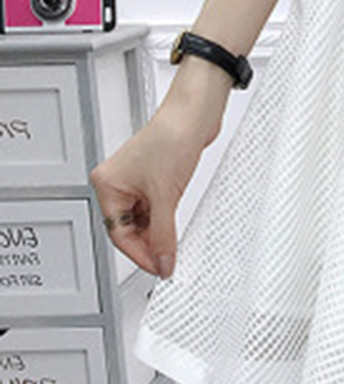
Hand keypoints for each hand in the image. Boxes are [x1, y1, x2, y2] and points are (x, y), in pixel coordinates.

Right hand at [88, 109, 209, 279]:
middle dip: (148, 246)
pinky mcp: (156, 178)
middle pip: (129, 228)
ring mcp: (137, 180)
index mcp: (108, 184)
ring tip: (173, 248)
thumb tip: (163, 260)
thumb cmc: (172, 138)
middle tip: (167, 262)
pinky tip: (175, 231)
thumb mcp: (166, 196)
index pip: (118, 233)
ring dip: (158, 235)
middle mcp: (118, 183)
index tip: (158, 268)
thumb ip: (164, 234)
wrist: (195, 115)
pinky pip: (157, 209)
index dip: (139, 254)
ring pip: (144, 220)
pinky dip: (165, 222)